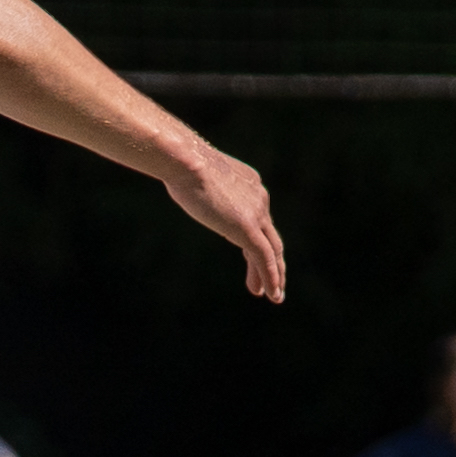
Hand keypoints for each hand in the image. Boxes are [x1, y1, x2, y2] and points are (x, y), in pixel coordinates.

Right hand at [169, 149, 287, 302]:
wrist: (186, 160)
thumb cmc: (181, 162)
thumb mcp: (195, 175)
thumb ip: (199, 185)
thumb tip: (184, 182)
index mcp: (250, 184)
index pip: (257, 218)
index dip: (256, 241)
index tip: (249, 258)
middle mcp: (259, 198)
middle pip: (270, 236)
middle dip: (271, 262)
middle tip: (271, 283)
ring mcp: (256, 213)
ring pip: (272, 250)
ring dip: (274, 275)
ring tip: (274, 296)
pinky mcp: (248, 228)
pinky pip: (264, 258)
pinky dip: (270, 277)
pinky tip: (271, 294)